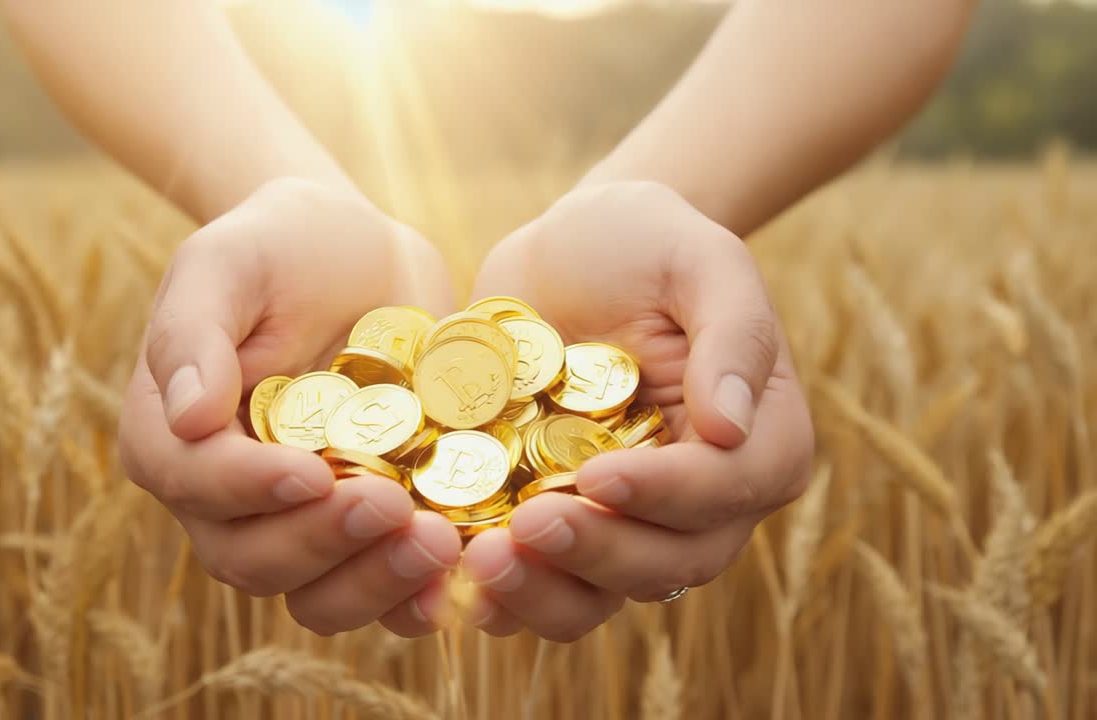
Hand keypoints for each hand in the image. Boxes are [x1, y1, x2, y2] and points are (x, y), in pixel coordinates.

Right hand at [119, 178, 460, 636]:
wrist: (361, 253)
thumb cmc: (279, 246)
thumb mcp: (227, 262)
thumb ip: (193, 332)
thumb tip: (185, 419)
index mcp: (175, 438)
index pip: (196, 484)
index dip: (249, 489)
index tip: (310, 472)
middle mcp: (230, 500)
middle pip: (255, 559)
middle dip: (322, 544)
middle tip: (393, 508)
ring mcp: (304, 522)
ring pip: (320, 594)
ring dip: (376, 583)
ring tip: (440, 543)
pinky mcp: (371, 528)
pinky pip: (388, 586)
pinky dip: (424, 592)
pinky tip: (470, 567)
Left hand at [463, 181, 812, 640]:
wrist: (570, 252)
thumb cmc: (648, 244)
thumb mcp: (701, 261)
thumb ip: (732, 333)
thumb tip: (732, 426)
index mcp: (756, 446)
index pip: (723, 492)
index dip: (664, 495)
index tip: (599, 475)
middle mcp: (697, 506)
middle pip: (664, 564)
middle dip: (596, 555)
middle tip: (526, 527)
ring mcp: (622, 525)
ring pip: (596, 596)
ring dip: (540, 593)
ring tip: (479, 560)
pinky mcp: (555, 526)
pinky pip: (531, 582)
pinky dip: (492, 593)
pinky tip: (443, 578)